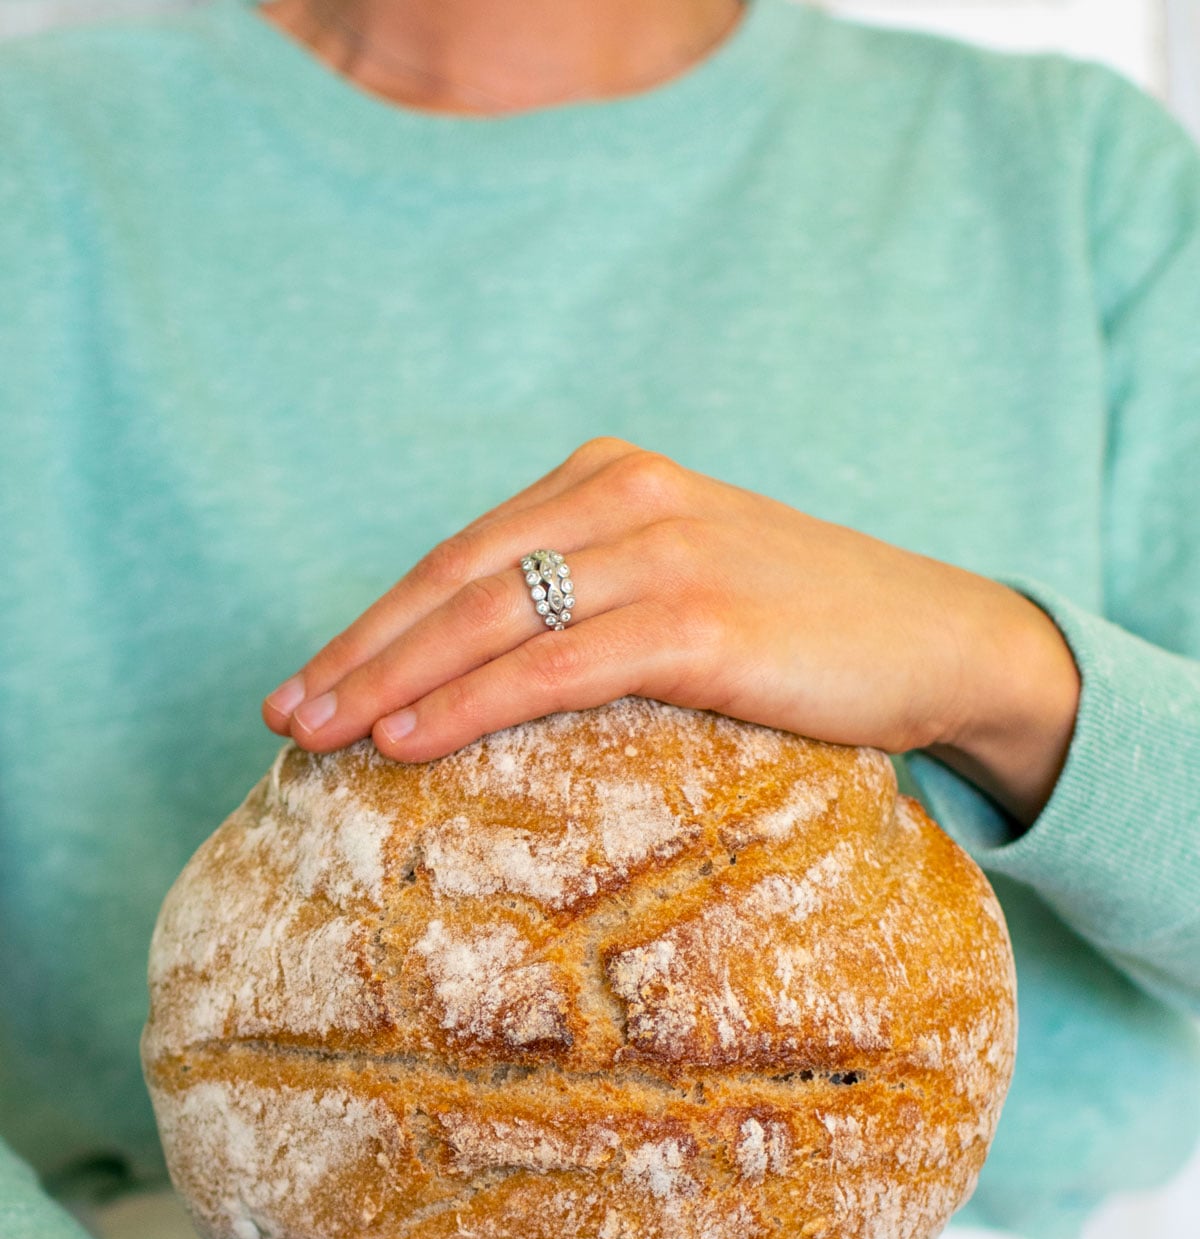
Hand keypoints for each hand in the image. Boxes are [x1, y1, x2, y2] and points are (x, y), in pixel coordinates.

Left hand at [264, 437, 1079, 823]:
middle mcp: (624, 496)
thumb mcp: (684, 584)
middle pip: (453, 579)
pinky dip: (469, 703)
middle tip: (282, 714)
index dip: (374, 621)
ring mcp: (663, 552)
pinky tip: (407, 738)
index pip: (461, 555)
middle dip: (357, 652)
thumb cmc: (807, 629)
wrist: (942, 638)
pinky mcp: (699, 620)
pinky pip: (553, 667)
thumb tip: (489, 677)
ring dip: (388, 681)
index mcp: (609, 479)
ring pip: (488, 619)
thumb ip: (594, 599)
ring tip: (318, 736)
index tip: (310, 681)